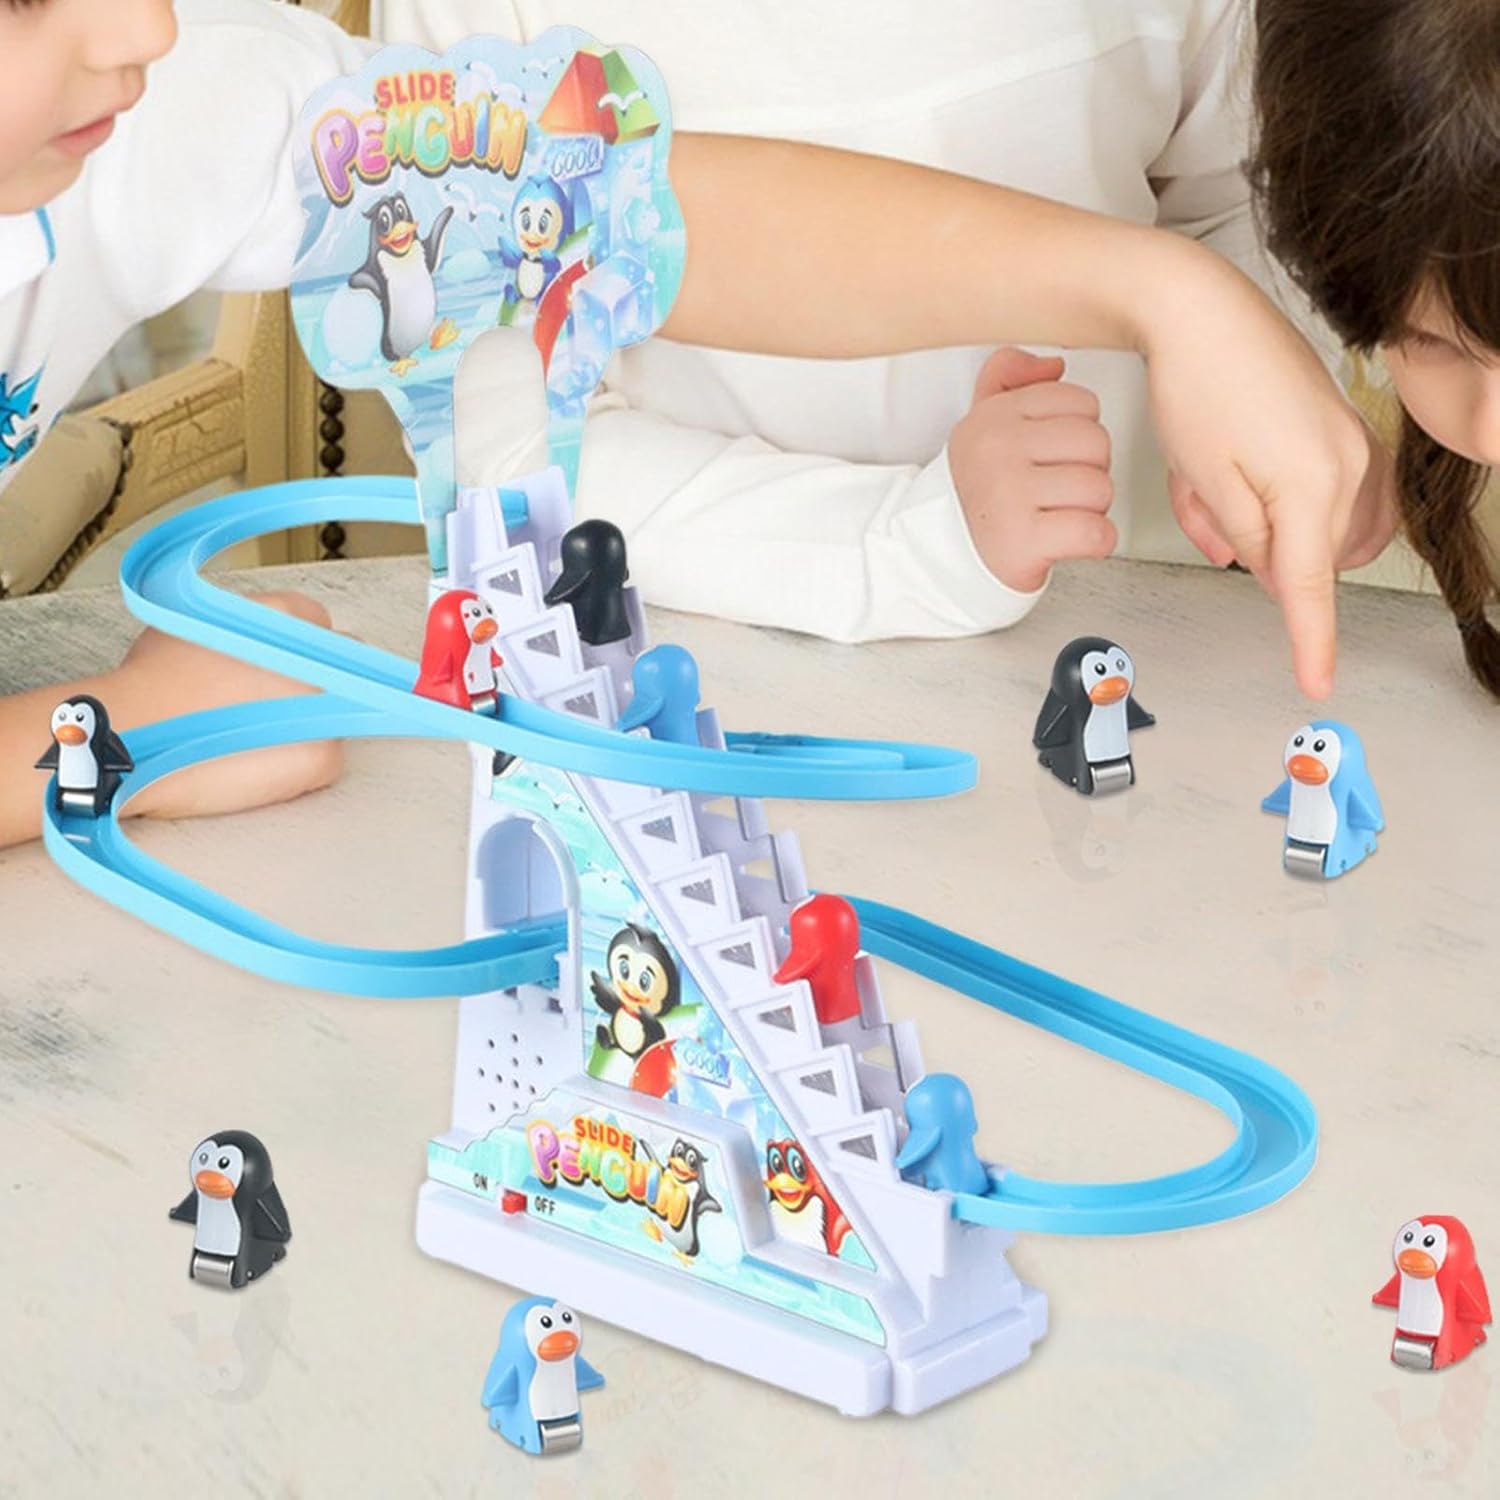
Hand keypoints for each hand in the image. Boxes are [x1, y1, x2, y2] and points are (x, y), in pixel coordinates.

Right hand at [116, 591, 342, 822]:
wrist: (130, 734)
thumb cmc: (152, 682)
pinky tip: (256, 765)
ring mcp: (327, 709)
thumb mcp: (198, 623)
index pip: (322, 628)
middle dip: (317, 685)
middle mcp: (319, 658)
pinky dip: (298, 768)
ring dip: (308, 726)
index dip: (298, 652)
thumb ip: (243, 626)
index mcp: (290, 617)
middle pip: (345, 670)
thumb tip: (255, 639)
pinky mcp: (323, 759)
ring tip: (254, 738)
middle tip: (273, 706)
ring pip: (338, 717)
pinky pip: (326, 762)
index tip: (279, 669)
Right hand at [948, 347, 1115, 592]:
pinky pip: (1096, 532)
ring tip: (1057, 516)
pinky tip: (1067, 541)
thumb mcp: (981, 423)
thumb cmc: (977, 491)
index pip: (1081, 403)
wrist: (942, 556)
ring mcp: (1008, 494)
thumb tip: (1054, 364)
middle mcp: (996, 449)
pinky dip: (1095, 543)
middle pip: (1096, 444)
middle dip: (1089, 472)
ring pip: (1100, 489)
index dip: (1078, 436)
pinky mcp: (1023, 539)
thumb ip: (1008, 377)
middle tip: (1057, 492)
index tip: (1052, 457)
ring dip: (1090, 511)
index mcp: (993, 417)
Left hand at [1141, 247, 1373, 697]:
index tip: (1317, 683)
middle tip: (1202, 503)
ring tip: (1211, 481)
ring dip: (1260, 523)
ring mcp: (1352, 442)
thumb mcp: (1206, 482)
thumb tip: (1271, 571)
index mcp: (1314, 486)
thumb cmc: (1195, 387)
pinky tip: (1236, 470)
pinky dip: (1273, 497)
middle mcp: (1349, 465)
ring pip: (1312, 526)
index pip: (1311, 586)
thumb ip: (1245, 540)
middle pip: (1305, 553)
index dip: (1311, 640)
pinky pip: (1317, 492)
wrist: (1200, 309)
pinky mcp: (1341, 426)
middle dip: (1248, 544)